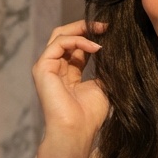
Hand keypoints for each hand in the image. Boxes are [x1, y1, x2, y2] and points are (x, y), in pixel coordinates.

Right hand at [33, 20, 109, 144]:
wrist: (77, 131)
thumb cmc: (90, 115)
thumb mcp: (102, 85)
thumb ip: (104, 67)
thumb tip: (115, 47)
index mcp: (67, 73)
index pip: (76, 46)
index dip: (92, 36)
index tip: (110, 31)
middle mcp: (55, 68)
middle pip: (65, 35)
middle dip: (85, 27)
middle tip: (105, 26)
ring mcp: (46, 67)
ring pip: (60, 35)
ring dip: (82, 30)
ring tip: (101, 32)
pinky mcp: (42, 68)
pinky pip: (59, 43)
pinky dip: (78, 41)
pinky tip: (95, 47)